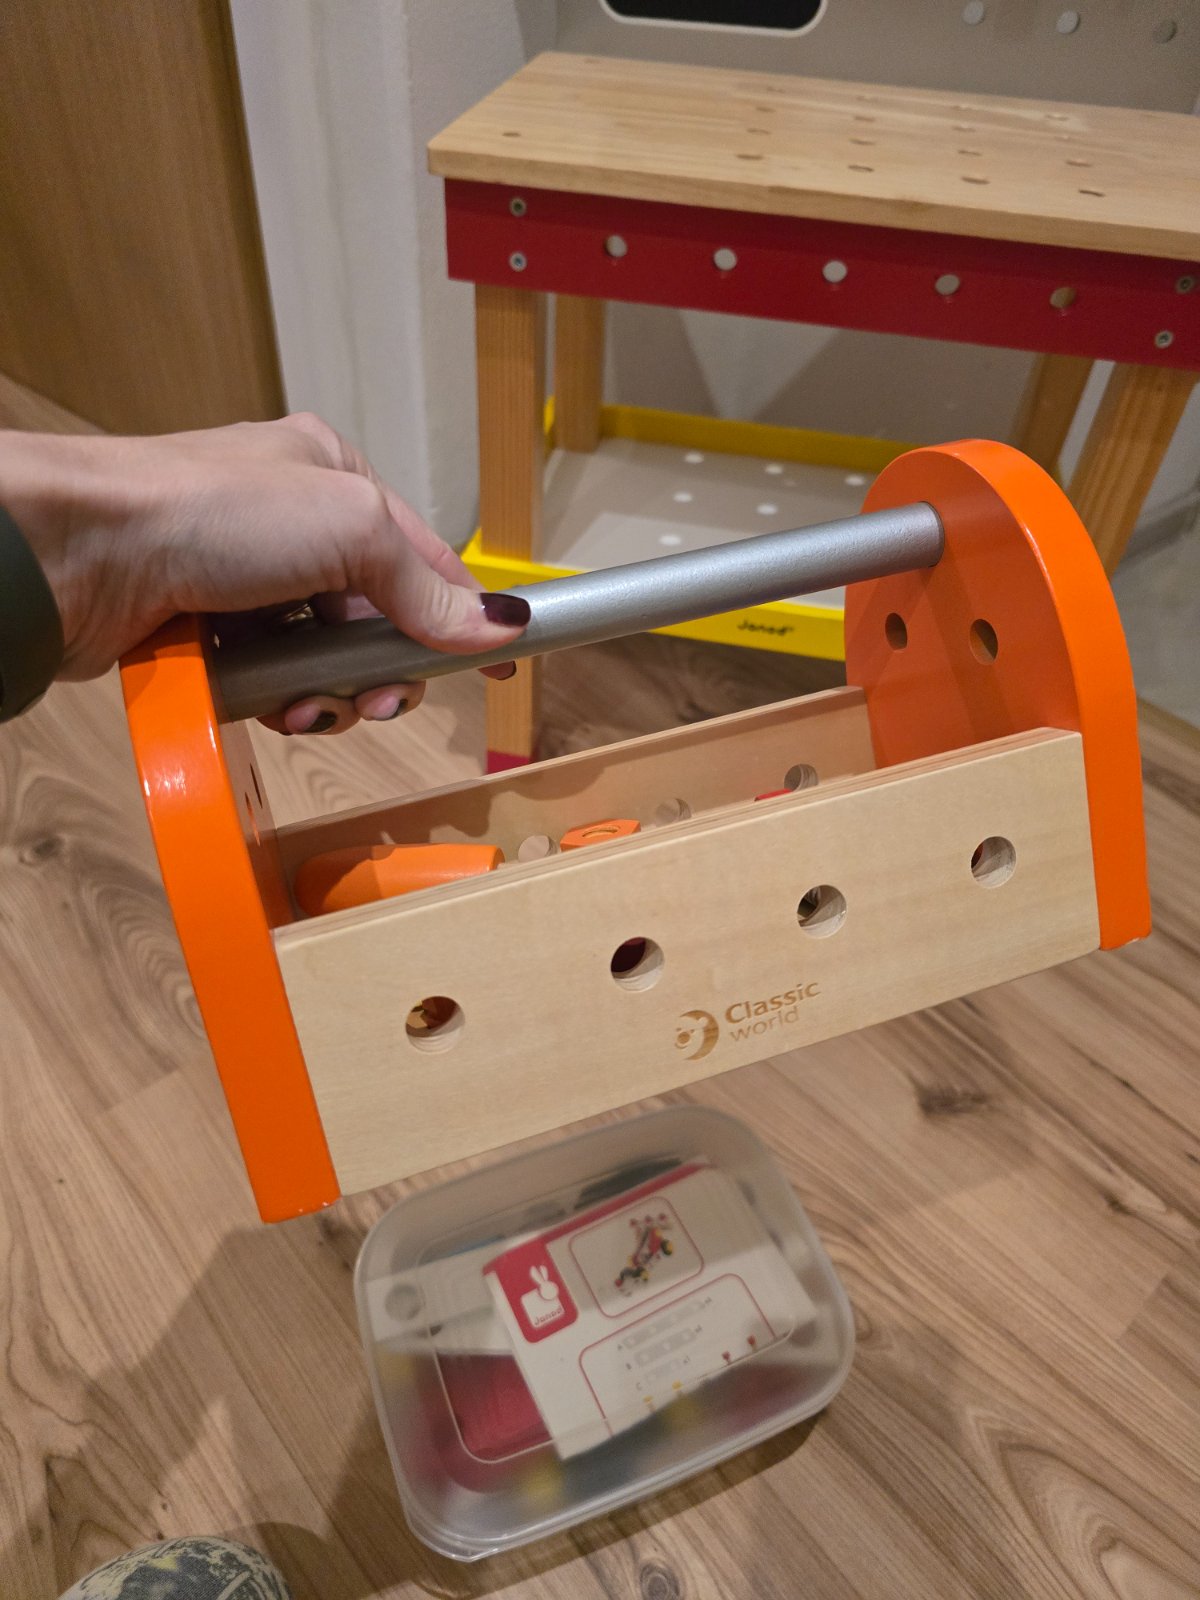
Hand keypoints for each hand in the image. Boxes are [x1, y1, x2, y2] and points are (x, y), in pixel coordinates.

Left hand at [0, 413, 528, 732]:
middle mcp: (292, 528)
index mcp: (332, 477)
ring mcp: (248, 585)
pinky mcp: (210, 635)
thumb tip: (496, 623)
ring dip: (329, 696)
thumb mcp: (348, 529)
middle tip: (375, 698)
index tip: (500, 659)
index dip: (462, 613)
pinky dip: (281, 703)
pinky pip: (275, 686)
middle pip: (377, 622)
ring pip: (327, 663)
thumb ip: (424, 584)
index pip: (424, 557)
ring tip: (307, 704)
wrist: (81, 553)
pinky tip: (270, 705)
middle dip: (382, 672)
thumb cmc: (204, 510)